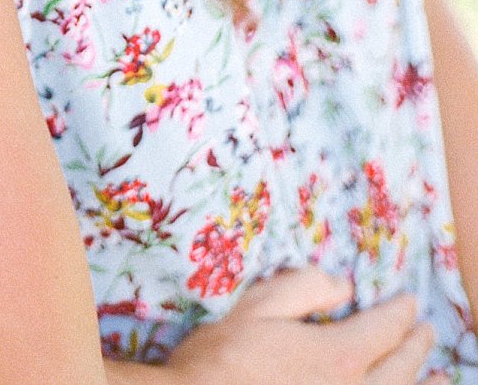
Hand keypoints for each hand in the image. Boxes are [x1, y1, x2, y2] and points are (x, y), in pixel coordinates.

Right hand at [164, 269, 445, 384]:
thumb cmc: (223, 358)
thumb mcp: (257, 307)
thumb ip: (302, 288)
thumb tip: (341, 285)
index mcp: (338, 356)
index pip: (385, 329)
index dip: (401, 312)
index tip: (410, 301)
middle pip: (401, 369)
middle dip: (417, 346)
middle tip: (425, 330)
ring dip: (419, 382)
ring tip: (436, 375)